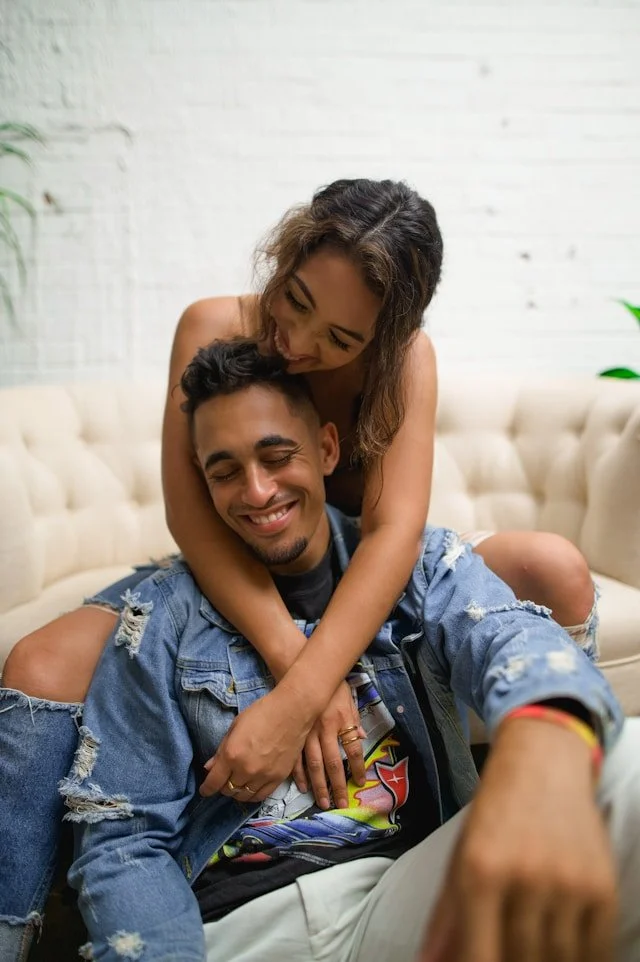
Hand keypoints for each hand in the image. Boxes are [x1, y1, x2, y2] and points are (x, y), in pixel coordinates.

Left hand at [199, 687, 310, 802]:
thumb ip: (221, 750)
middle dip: (222, 786)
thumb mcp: (235, 726)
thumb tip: (209, 768)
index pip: (214, 782)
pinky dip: (252, 795)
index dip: (206, 789)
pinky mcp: (279, 778)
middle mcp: (246, 769)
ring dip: (237, 792)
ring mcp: (263, 776)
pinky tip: (250, 788)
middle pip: (228, 790)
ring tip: (237, 783)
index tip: (205, 790)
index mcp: (232, 754)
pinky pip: (261, 796)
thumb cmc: (261, 713)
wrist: (292, 711)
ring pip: (244, 796)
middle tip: (224, 779)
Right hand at [292, 681, 365, 809]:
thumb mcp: (347, 698)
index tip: (360, 783)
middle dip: (337, 786)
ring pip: (314, 765)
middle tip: (341, 804)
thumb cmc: (328, 686)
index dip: (358, 768)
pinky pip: (296, 758)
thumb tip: (360, 737)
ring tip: (323, 802)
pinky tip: (303, 786)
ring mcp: (307, 733)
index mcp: (341, 720)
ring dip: (319, 785)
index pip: (353, 750)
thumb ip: (353, 719)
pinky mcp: (294, 733)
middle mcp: (325, 730)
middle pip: (333, 763)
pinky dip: (299, 774)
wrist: (301, 672)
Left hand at [420, 718, 616, 961]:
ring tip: (532, 950)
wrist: (543, 763)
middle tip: (507, 952)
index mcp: (480, 870)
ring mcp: (567, 882)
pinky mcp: (602, 886)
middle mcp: (525, 876)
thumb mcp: (461, 856)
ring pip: (558, 960)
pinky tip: (565, 950)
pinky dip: (581, 958)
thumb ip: (446, 917)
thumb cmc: (495, 814)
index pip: (480, 957)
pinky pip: (596, 949)